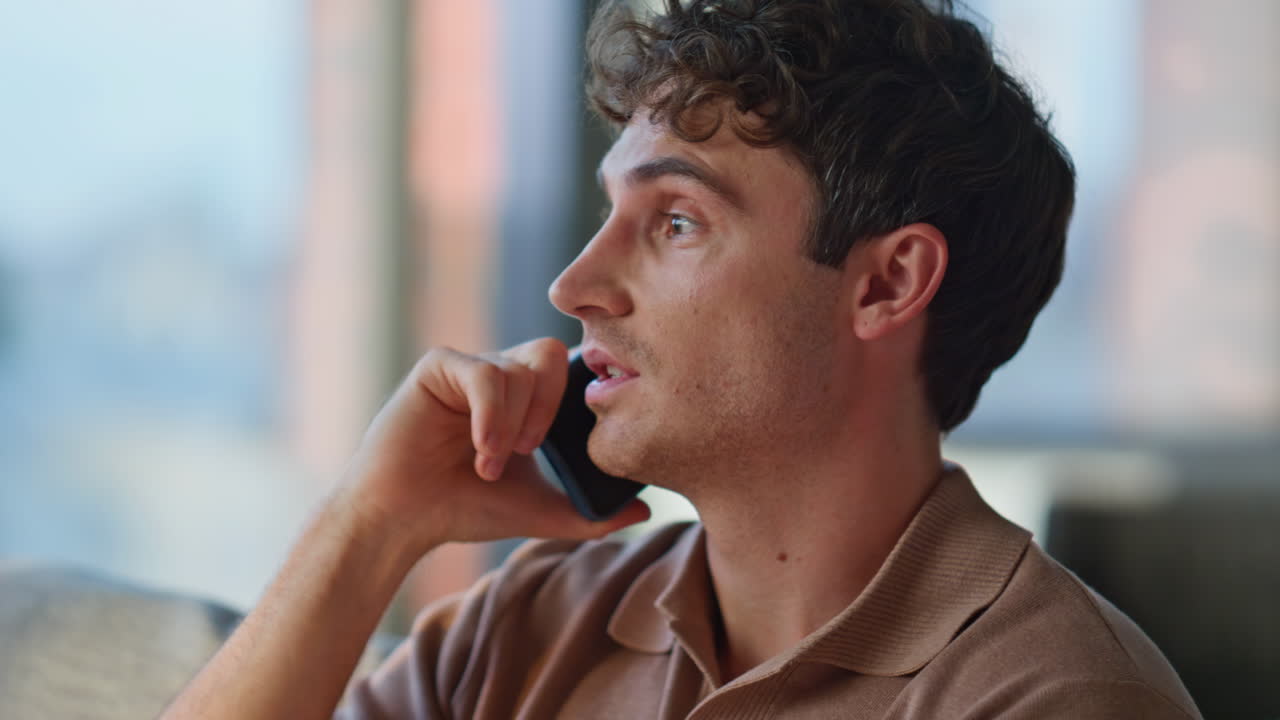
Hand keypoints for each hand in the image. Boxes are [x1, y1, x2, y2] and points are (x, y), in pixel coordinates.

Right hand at [333, 338, 649, 554]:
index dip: (578, 396)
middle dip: (548, 407)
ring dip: (513, 422)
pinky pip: (484, 373)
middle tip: (531, 452)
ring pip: (518, 367)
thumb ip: (592, 514)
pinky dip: (491, 414)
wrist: (404, 519)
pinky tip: (481, 450)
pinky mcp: (439, 366)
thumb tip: (647, 511)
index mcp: (528, 399)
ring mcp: (469, 366)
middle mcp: (501, 375)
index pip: (571, 370)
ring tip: (491, 463)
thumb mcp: (541, 511)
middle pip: (550, 354)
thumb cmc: (466, 510)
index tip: (568, 442)